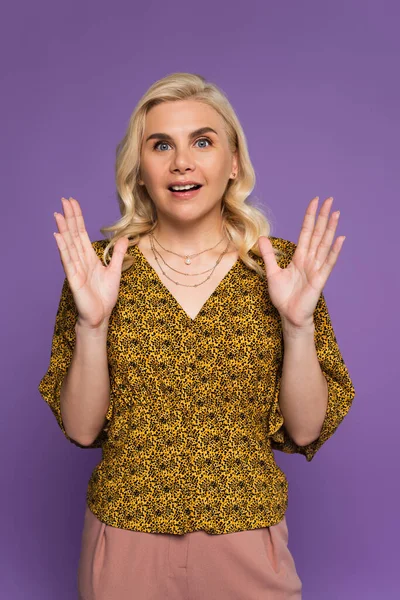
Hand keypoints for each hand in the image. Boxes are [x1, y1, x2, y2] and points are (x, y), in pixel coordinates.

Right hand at [53, 197, 128, 328]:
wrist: (100, 316)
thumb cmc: (104, 296)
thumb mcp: (115, 271)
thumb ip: (118, 254)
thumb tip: (124, 238)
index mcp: (89, 257)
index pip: (81, 233)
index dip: (78, 218)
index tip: (72, 202)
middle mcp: (80, 260)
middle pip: (73, 235)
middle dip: (69, 218)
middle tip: (63, 200)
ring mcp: (75, 269)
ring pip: (69, 245)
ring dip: (63, 229)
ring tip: (58, 214)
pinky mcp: (74, 279)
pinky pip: (68, 261)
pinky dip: (63, 248)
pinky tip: (58, 236)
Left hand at [258, 196, 345, 328]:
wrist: (289, 315)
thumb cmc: (283, 297)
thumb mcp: (272, 272)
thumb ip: (269, 255)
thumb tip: (262, 238)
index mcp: (299, 257)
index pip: (306, 232)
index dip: (310, 217)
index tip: (315, 202)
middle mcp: (310, 260)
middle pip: (318, 234)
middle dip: (323, 216)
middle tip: (329, 199)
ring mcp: (316, 268)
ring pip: (324, 244)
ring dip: (330, 228)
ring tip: (336, 213)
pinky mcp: (319, 279)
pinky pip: (328, 262)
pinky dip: (334, 251)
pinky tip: (340, 239)